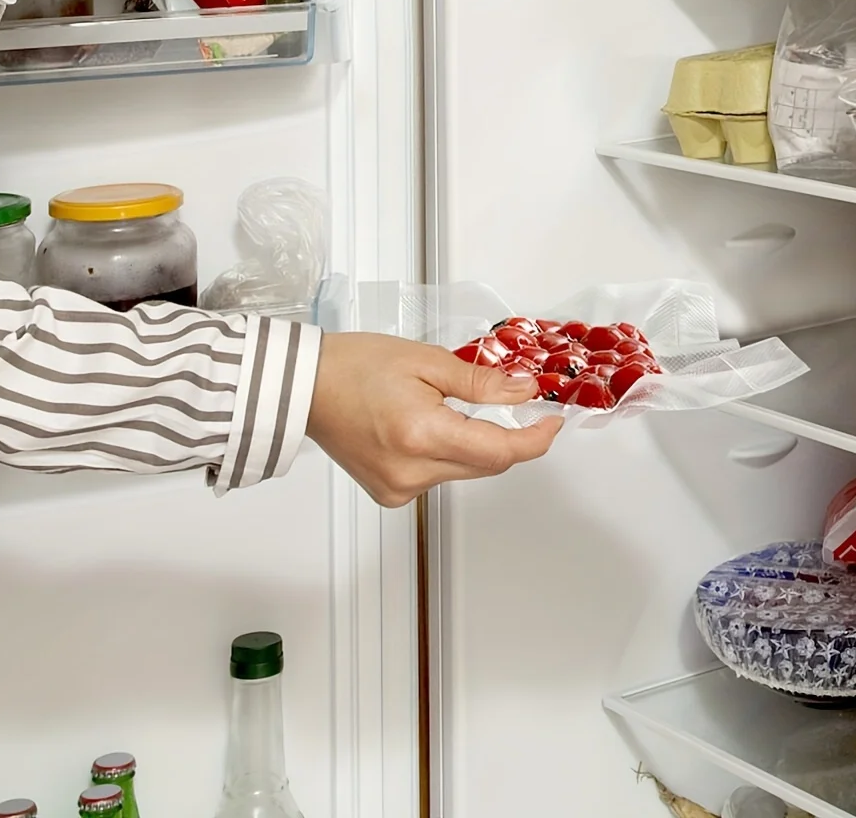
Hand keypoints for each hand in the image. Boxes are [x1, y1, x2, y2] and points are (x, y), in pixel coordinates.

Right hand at [306, 332, 563, 506]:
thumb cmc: (355, 365)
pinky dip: (447, 453)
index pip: (500, 452)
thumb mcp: (427, 361)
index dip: (534, 439)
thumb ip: (480, 383)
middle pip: (486, 465)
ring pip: (464, 471)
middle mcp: (412, 472)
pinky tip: (427, 426)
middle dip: (507, 436)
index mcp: (422, 435)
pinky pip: (438, 477)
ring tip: (447, 406)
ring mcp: (399, 489)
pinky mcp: (390, 494)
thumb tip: (523, 392)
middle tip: (515, 403)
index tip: (552, 421)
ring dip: (474, 442)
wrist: (303, 387)